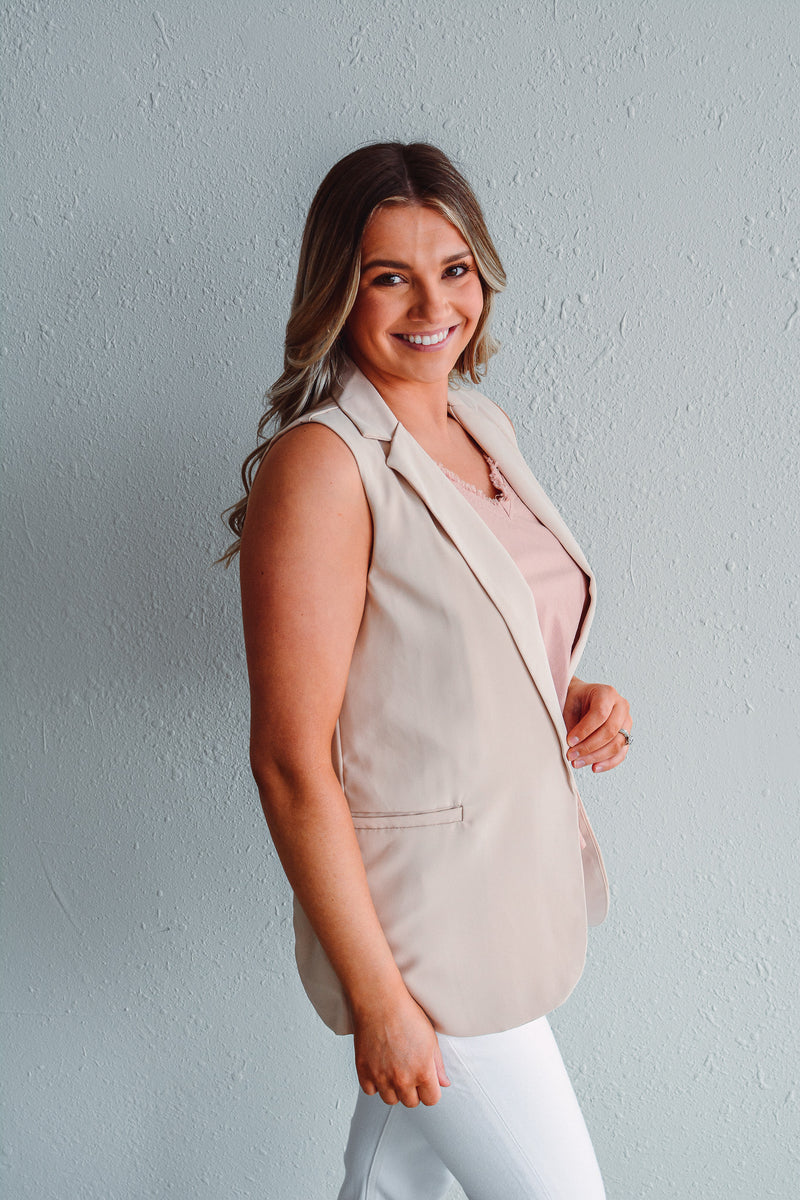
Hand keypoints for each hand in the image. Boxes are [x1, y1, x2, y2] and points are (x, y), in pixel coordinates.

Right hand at [352, 987, 450, 1107]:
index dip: (430, 1090)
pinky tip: (379, 1068)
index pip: (431, 1100)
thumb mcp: (430, 1038)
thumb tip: (443, 1083)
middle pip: (411, 1102)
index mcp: (422, 1071)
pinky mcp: (364, 1071)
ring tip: (394, 1069)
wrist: (379, 1001)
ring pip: (390, 1100)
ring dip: (393, 1089)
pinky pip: (370, 1091)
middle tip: (409, 1071)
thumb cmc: (405, 1014)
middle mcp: (402, 1079)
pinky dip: (375, 1083)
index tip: (426, 1081)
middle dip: (413, 1090)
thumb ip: (438, 1065)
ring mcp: (381, 1077)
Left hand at [563, 677, 630, 773]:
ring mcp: (627, 721)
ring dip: (596, 757)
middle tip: (571, 755)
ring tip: (577, 763)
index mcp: (607, 693)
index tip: (569, 741)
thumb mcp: (569, 705)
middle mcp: (621, 706)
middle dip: (589, 747)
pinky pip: (621, 753)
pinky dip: (608, 763)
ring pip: (617, 744)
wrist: (584, 698)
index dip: (584, 730)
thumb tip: (573, 747)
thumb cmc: (576, 700)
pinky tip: (593, 767)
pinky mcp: (627, 736)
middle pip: (610, 731)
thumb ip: (572, 723)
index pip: (600, 714)